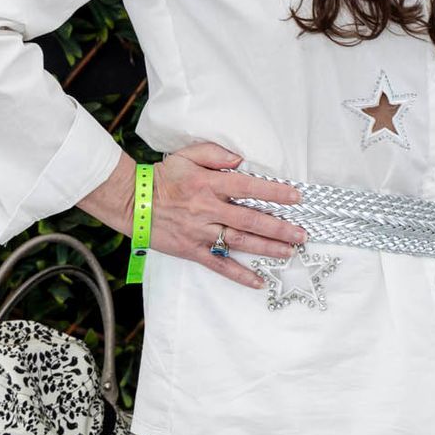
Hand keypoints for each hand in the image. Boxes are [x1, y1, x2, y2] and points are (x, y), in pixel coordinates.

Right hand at [152, 143, 305, 288]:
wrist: (133, 202)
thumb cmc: (163, 176)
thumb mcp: (188, 155)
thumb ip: (216, 153)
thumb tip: (240, 160)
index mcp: (209, 184)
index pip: (249, 188)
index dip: (274, 192)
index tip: (296, 197)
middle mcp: (208, 209)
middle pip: (250, 220)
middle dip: (279, 228)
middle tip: (301, 234)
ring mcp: (200, 232)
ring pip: (239, 242)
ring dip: (267, 248)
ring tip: (289, 252)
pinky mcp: (191, 250)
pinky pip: (219, 265)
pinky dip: (239, 274)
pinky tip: (258, 281)